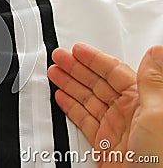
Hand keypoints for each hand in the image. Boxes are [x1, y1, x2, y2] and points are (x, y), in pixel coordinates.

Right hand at [48, 43, 162, 166]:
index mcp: (142, 99)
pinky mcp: (103, 143)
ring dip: (69, 84)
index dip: (94, 59)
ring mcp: (114, 126)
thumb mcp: (159, 113)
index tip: (77, 50)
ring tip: (54, 73)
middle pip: (96, 82)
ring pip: (87, 98)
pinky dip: (70, 107)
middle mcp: (128, 111)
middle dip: (76, 68)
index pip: (113, 72)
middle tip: (59, 57)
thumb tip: (156, 52)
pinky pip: (83, 119)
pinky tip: (61, 97)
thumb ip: (153, 81)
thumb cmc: (161, 157)